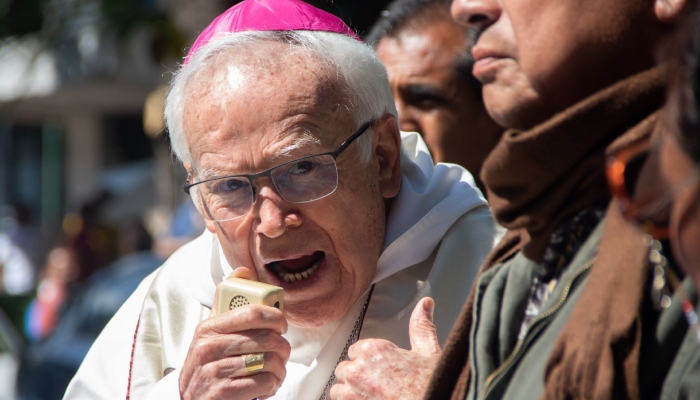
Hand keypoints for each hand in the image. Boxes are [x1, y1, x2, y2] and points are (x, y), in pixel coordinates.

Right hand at [179, 268, 290, 399]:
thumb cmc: (208, 363)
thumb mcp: (212, 332)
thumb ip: (227, 302)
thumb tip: (243, 271)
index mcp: (209, 328)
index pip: (252, 312)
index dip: (276, 316)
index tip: (282, 325)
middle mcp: (208, 348)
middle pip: (265, 338)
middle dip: (282, 347)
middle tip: (282, 352)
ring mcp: (213, 372)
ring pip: (266, 361)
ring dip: (279, 368)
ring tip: (276, 370)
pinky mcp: (221, 394)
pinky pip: (262, 383)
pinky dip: (271, 385)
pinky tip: (267, 385)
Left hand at [330, 297, 440, 398]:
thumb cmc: (431, 384)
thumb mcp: (429, 352)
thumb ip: (421, 326)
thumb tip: (424, 305)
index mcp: (374, 350)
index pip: (355, 350)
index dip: (367, 360)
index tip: (378, 368)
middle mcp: (359, 370)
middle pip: (345, 369)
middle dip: (357, 376)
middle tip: (377, 384)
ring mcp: (352, 393)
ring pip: (338, 389)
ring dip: (350, 392)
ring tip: (370, 396)